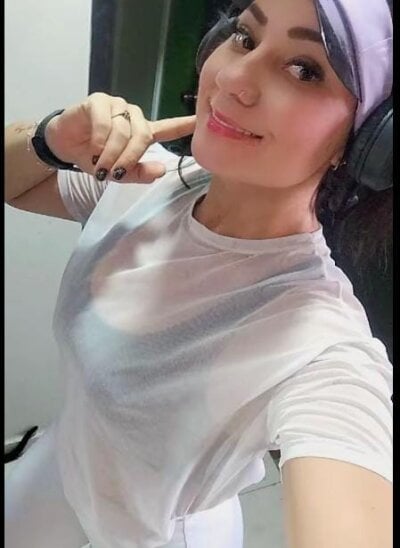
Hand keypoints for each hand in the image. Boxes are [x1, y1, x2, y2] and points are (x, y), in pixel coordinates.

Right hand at [44, 92, 196, 182]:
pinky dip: (99, 139)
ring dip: (111, 151)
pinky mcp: (98, 101)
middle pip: (142, 135)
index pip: (169, 128)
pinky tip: (92, 149)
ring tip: (99, 165)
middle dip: (129, 157)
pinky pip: (104, 121)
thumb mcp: (117, 173)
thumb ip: (139, 173)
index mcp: (142, 132)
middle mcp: (133, 117)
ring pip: (123, 130)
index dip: (184, 125)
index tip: (200, 121)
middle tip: (113, 172)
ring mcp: (117, 107)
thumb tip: (162, 170)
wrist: (64, 147)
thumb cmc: (94, 158)